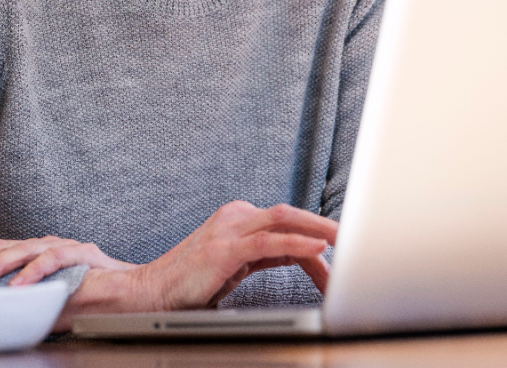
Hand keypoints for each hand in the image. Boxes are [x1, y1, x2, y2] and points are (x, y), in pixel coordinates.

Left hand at [0, 235, 134, 288]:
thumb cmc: (91, 297)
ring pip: (20, 251)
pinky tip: (18, 286)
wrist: (134, 291)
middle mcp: (42, 245)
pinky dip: (34, 273)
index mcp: (31, 252)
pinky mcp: (80, 255)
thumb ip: (20, 301)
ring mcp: (60, 248)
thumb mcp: (45, 300)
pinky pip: (53, 261)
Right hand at [62, 201, 335, 329]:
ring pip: (283, 220)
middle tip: (356, 237)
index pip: (287, 223)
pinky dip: (297, 243)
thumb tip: (304, 253)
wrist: (150, 293)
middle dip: (325, 224)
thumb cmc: (190, 282)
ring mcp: (227, 230)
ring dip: (319, 229)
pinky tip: (318, 249)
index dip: (316, 239)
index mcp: (237, 220)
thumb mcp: (236, 264)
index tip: (340, 261)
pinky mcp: (224, 248)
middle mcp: (233, 217)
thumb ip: (266, 253)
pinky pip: (269, 242)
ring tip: (347, 239)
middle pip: (289, 214)